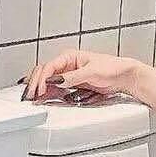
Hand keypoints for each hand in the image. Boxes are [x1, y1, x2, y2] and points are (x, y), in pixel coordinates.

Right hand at [22, 50, 138, 101]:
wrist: (124, 77)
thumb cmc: (112, 68)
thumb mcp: (91, 72)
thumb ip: (73, 77)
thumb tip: (56, 81)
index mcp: (69, 56)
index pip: (49, 67)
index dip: (42, 80)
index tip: (39, 91)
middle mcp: (66, 65)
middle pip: (44, 73)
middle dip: (35, 84)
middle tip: (30, 97)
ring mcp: (68, 75)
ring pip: (47, 81)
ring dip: (39, 89)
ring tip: (32, 99)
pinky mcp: (72, 85)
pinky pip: (56, 89)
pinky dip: (48, 94)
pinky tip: (42, 99)